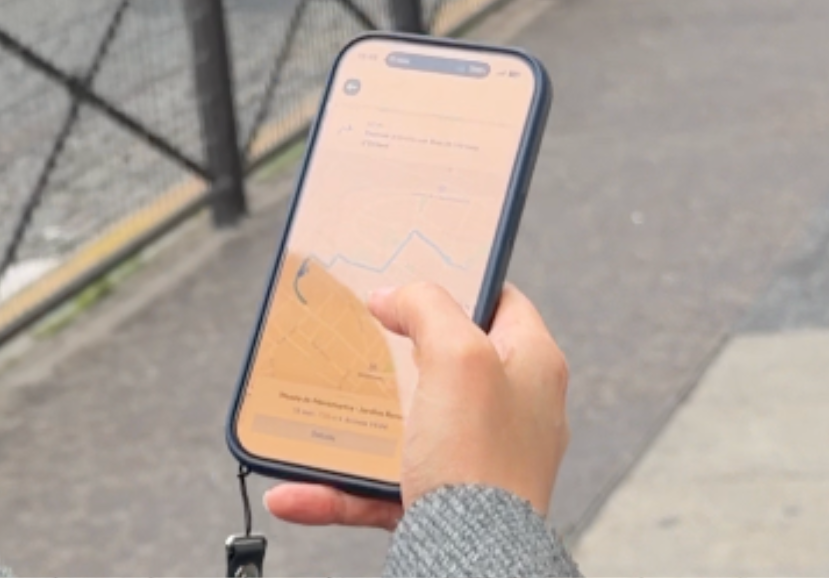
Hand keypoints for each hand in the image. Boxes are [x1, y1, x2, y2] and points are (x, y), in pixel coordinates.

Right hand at [264, 283, 569, 530]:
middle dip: (393, 355)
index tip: (412, 279)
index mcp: (532, 366)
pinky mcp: (441, 501)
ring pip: (402, 428)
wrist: (474, 562)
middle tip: (361, 340)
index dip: (457, 283)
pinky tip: (296, 491)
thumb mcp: (460, 356)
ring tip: (314, 417)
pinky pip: (376, 487)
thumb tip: (396, 296)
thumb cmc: (482, 464)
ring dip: (350, 428)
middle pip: (443, 364)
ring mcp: (474, 458)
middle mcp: (510, 411)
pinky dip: (334, 488)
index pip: (500, 302)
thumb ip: (428, 308)